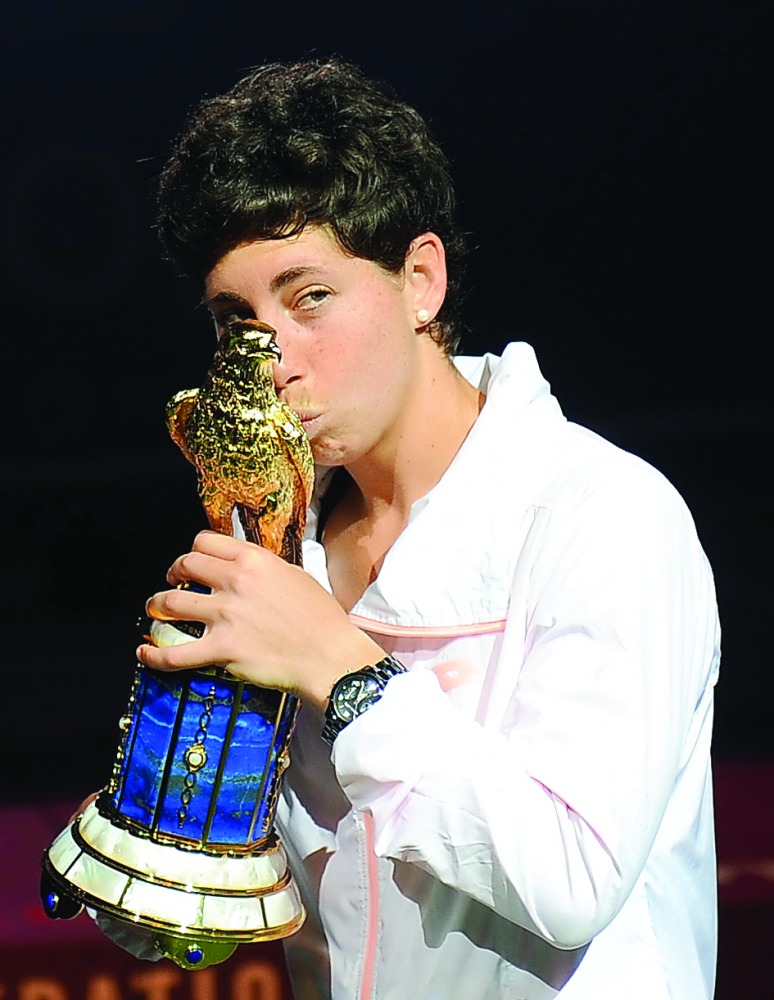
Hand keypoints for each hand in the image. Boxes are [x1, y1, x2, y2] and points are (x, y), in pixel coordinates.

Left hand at [137, 531, 383, 709]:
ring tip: (155, 612)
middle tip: (173, 584)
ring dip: (157, 606)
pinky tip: (145, 652)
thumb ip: (265, 569)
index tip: (192, 563)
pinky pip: (174, 652)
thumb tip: (246, 569)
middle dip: (173, 574)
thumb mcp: (297, 577)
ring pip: (171, 603)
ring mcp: (226, 615)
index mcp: (255, 560)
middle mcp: (236, 582)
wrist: (330, 656)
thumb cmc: (322, 620)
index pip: (206, 542)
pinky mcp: (222, 650)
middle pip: (185, 566)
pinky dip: (154, 654)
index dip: (193, 551)